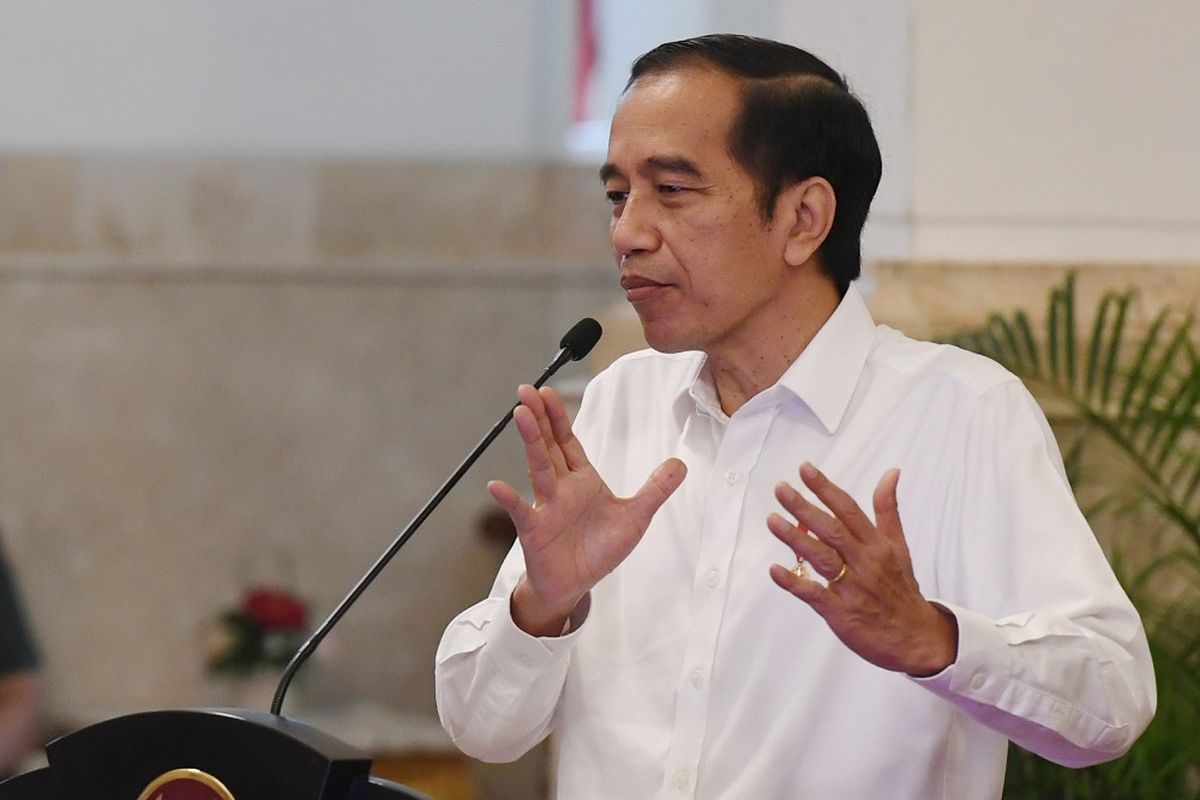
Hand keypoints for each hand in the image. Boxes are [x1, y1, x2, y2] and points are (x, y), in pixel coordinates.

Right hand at [489, 385, 685, 636]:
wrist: (575, 584)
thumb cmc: (598, 550)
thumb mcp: (635, 517)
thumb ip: (655, 489)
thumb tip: (680, 464)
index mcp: (581, 480)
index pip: (568, 442)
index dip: (558, 417)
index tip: (548, 393)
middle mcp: (560, 489)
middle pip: (549, 446)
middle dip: (540, 418)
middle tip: (526, 390)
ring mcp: (546, 508)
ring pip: (537, 468)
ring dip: (530, 442)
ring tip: (521, 415)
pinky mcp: (535, 531)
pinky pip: (521, 512)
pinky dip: (509, 499)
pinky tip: (497, 486)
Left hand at [767, 463, 956, 675]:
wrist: (916, 637)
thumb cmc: (901, 588)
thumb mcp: (899, 546)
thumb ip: (888, 509)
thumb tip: (891, 472)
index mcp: (877, 544)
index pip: (848, 509)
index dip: (825, 488)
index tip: (804, 469)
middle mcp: (864, 562)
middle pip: (831, 530)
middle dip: (804, 508)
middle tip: (781, 489)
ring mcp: (852, 587)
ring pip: (821, 557)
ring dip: (795, 538)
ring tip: (772, 520)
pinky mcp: (841, 613)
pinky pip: (814, 595)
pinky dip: (795, 582)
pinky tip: (775, 570)